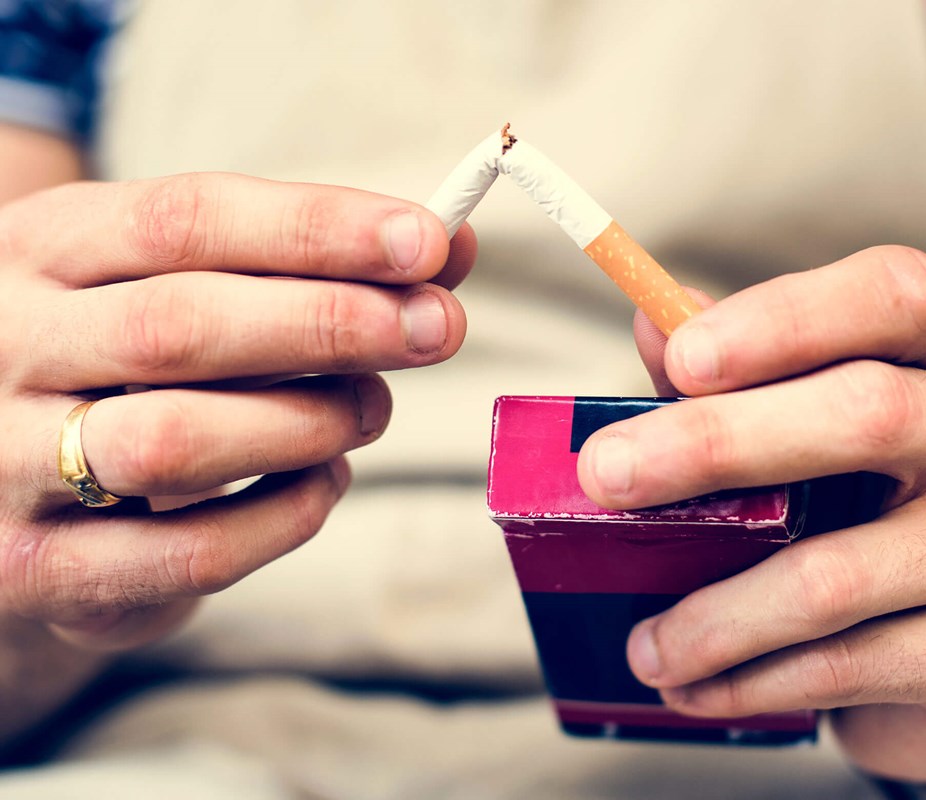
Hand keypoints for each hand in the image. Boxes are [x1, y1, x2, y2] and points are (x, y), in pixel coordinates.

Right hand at [0, 172, 474, 651]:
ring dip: (311, 422)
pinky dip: (288, 515)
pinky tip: (326, 482)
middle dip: (332, 324)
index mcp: (43, 247)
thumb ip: (308, 263)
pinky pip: (191, 552)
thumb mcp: (183, 282)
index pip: (186, 217)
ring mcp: (7, 462)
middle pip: (180, 326)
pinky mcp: (39, 568)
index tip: (426, 241)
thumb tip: (448, 248)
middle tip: (435, 327)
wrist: (5, 477)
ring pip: (176, 442)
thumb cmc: (126, 360)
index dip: (317, 228)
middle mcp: (9, 344)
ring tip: (373, 408)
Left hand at [577, 245, 925, 782]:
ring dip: (715, 615)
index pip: (892, 297)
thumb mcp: (825, 415)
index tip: (682, 358)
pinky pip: (852, 666)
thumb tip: (654, 324)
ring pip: (838, 573)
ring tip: (643, 645)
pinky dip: (752, 682)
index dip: (785, 319)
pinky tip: (695, 686)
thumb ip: (743, 370)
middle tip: (606, 476)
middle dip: (716, 443)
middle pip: (867, 415)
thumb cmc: (877, 493)